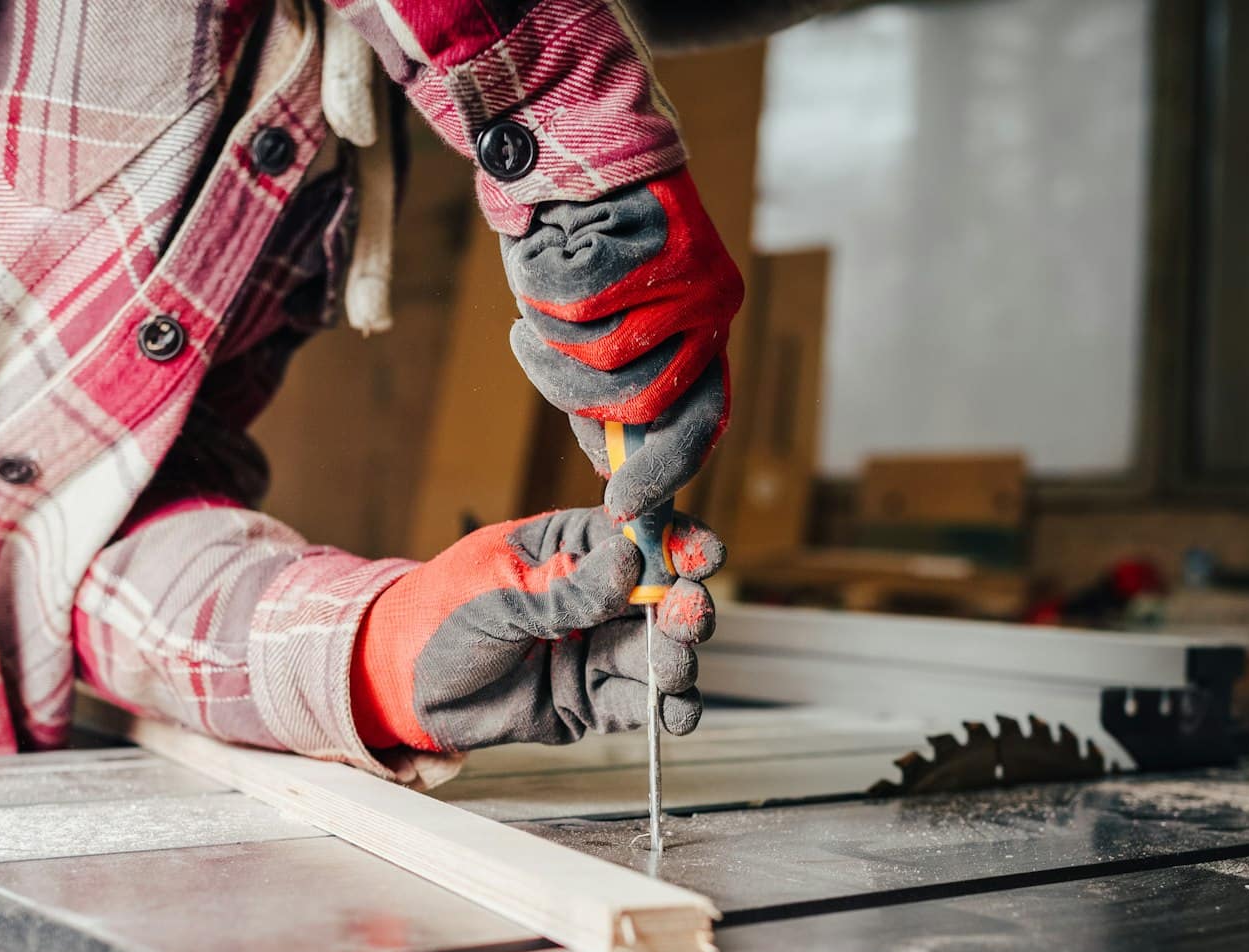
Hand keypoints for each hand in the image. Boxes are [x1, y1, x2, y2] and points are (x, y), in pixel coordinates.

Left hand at [351, 508, 725, 752]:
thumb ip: (565, 590)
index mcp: (573, 548)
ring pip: (659, 653)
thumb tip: (632, 561)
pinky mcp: (592, 701)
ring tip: (673, 668)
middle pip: (663, 598)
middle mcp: (596, 598)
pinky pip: (640, 704)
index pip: (640, 537)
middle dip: (684, 607)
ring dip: (677, 659)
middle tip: (688, 618)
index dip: (677, 544)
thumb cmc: (440, 617)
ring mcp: (598, 649)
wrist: (404, 684)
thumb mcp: (498, 596)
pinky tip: (678, 712)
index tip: (700, 556)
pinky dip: (667, 710)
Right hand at [500, 169, 743, 522]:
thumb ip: (612, 397)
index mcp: (706, 342)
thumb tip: (612, 471)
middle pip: (639, 402)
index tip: (622, 507)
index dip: (661, 474)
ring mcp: (695, 277)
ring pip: (600, 355)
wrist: (576, 147)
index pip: (698, 426)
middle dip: (573, 393)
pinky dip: (543, 289)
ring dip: (547, 335)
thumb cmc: (580, 254)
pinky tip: (548, 255)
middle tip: (534, 351)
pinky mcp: (663, 241)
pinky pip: (578, 303)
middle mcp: (713, 313)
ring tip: (539, 295)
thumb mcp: (600, 336)